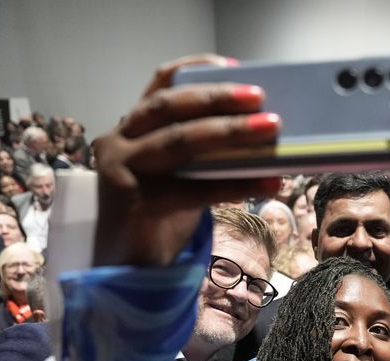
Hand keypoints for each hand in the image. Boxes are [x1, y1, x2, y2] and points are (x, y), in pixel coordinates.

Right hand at [92, 54, 280, 266]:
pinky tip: (268, 183)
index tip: (232, 64)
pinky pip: (192, 190)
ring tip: (270, 129)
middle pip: (170, 107)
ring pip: (179, 142)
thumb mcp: (184, 174)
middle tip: (260, 96)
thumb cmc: (163, 216)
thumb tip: (263, 133)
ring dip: (230, 133)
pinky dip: (235, 185)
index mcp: (131, 128)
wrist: (130, 268)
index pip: (159, 86)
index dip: (194, 70)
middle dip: (217, 99)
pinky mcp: (134, 203)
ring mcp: (122, 171)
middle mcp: (119, 142)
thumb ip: (207, 152)